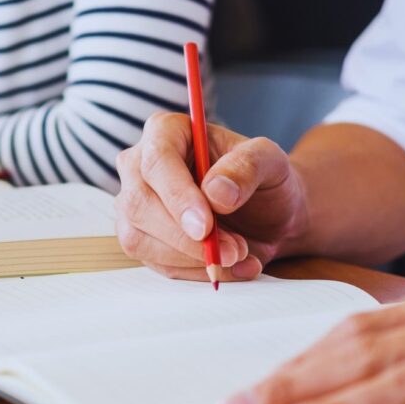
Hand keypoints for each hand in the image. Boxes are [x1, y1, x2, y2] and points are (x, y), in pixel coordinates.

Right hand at [114, 113, 309, 280]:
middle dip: (186, 237)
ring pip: (139, 239)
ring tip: (238, 254)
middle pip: (139, 203)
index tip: (205, 226)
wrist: (267, 215)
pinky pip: (156, 264)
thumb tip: (216, 193)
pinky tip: (226, 265)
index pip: (157, 161)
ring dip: (191, 258)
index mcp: (166, 132)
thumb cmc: (264, 179)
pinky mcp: (139, 238)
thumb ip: (247, 167)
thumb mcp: (270, 162)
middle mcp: (139, 165)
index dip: (177, 196)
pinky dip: (194, 272)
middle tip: (234, 249)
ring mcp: (133, 204)